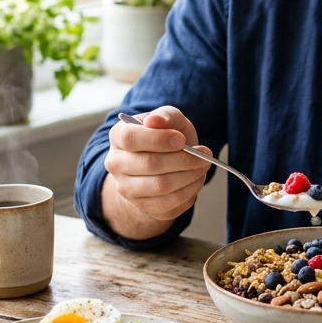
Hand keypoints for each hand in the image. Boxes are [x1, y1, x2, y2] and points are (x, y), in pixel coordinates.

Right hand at [101, 106, 211, 238]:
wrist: (162, 163)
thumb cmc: (166, 136)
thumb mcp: (169, 119)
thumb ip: (165, 116)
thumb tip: (155, 120)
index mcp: (118, 137)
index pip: (130, 138)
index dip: (158, 139)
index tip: (181, 140)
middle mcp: (116, 164)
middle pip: (149, 164)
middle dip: (183, 159)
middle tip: (205, 154)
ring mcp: (127, 189)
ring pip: (160, 186)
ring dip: (190, 175)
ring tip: (203, 165)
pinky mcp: (144, 207)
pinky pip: (169, 203)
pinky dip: (190, 191)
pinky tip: (197, 178)